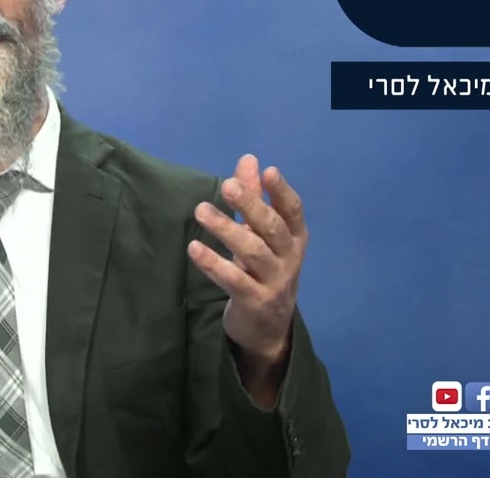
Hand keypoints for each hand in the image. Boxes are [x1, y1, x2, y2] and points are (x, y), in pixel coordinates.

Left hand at [188, 155, 306, 369]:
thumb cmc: (263, 271)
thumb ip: (255, 198)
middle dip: (250, 205)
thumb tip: (249, 160)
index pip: (293, 211)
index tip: (268, 172)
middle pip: (272, 228)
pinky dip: (213, 263)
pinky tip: (194, 249)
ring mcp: (274, 282)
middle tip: (227, 186)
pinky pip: (234, 280)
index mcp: (295, 239)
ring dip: (226, 230)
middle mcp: (289, 259)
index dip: (282, 192)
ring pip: (252, 252)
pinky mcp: (255, 302)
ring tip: (201, 210)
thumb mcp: (262, 235)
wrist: (268, 329)